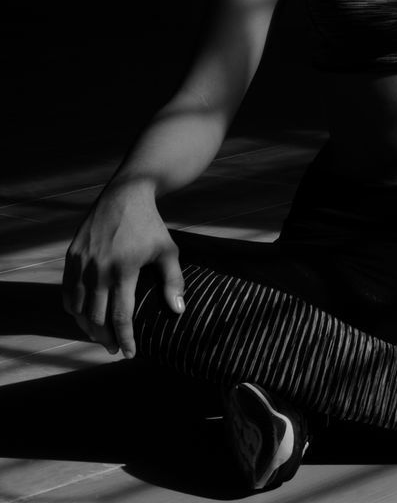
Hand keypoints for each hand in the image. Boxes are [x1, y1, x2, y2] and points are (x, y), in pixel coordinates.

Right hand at [62, 179, 184, 358]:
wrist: (126, 193)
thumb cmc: (150, 225)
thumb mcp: (168, 250)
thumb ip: (173, 281)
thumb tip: (178, 311)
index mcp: (124, 269)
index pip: (120, 316)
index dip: (125, 339)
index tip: (129, 353)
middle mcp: (99, 268)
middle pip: (96, 318)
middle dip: (105, 338)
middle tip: (115, 347)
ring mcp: (82, 261)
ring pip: (78, 309)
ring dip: (88, 327)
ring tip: (101, 335)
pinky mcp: (72, 255)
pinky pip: (67, 291)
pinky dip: (74, 309)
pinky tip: (84, 315)